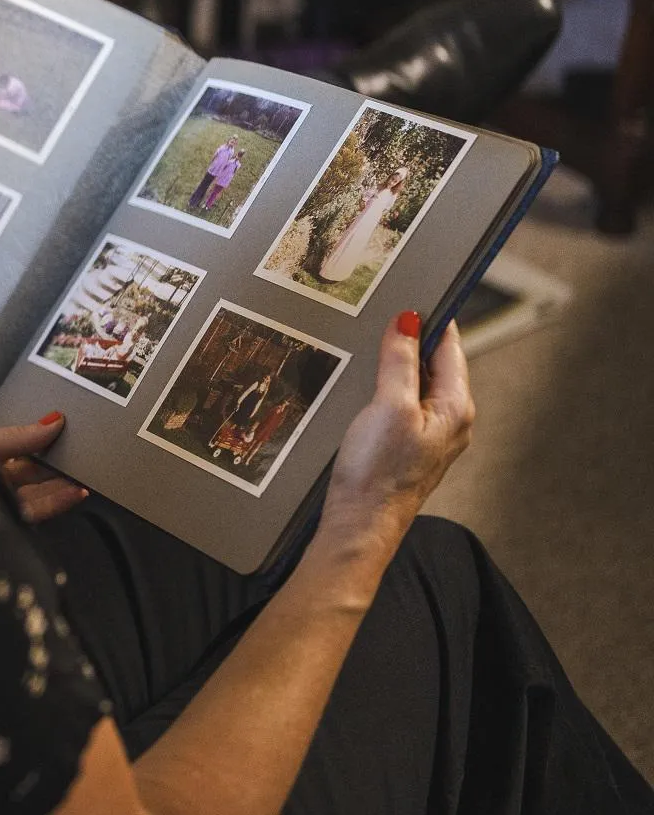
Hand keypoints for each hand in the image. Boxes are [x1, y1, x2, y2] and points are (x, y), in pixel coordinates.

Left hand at [0, 414, 89, 523]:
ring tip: (88, 472)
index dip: (40, 440)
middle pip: (29, 472)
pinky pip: (35, 514)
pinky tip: (76, 492)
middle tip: (87, 452)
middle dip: (56, 463)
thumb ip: (15, 437)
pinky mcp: (3, 528)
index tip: (68, 429)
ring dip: (62, 484)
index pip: (14, 449)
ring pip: (36, 494)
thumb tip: (55, 420)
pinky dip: (57, 503)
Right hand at [321, 313, 473, 552]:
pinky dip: (387, 386)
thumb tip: (408, 320)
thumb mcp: (388, 406)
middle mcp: (451, 420)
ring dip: (396, 363)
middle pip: (435, 364)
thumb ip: (400, 361)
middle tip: (381, 312)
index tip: (412, 290)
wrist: (359, 525)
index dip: (432, 318)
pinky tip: (364, 384)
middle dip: (411, 338)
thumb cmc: (378, 472)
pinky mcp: (409, 445)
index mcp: (456, 406)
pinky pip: (404, 403)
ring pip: (417, 383)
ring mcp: (431, 435)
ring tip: (368, 343)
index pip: (450, 347)